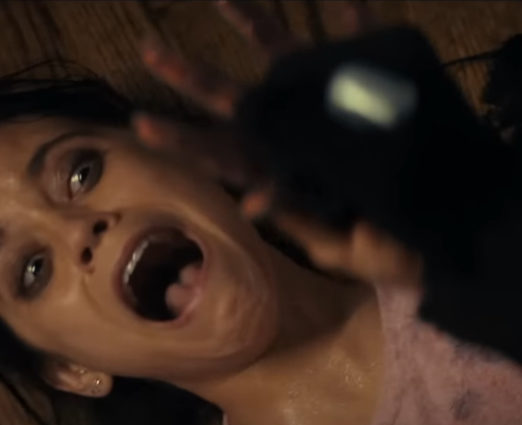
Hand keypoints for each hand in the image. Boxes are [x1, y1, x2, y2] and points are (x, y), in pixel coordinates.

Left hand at [134, 0, 420, 286]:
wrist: (438, 231)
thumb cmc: (383, 246)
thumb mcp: (334, 244)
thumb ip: (294, 217)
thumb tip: (250, 203)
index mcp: (278, 169)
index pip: (218, 153)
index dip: (181, 140)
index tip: (141, 124)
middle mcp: (290, 131)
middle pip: (230, 98)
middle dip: (190, 76)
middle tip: (151, 51)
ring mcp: (324, 105)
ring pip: (281, 55)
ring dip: (253, 23)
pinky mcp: (366, 87)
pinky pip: (355, 39)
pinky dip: (347, 13)